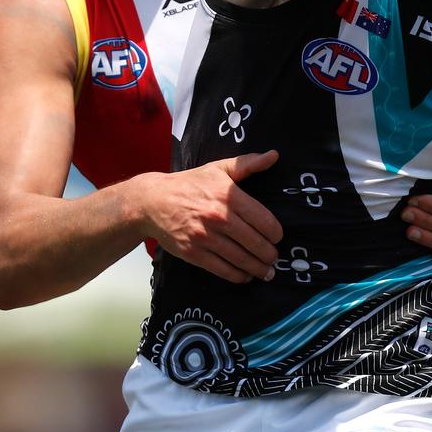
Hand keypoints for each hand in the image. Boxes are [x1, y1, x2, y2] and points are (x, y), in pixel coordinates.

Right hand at [135, 150, 282, 282]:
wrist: (153, 201)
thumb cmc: (190, 184)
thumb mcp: (218, 168)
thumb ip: (248, 163)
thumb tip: (274, 155)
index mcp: (229, 196)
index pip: (264, 220)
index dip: (276, 232)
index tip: (278, 237)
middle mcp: (219, 217)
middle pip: (255, 243)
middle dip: (270, 254)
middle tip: (274, 258)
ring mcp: (206, 237)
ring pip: (241, 259)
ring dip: (258, 269)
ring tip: (267, 272)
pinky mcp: (194, 253)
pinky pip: (222, 269)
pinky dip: (238, 276)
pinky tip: (245, 276)